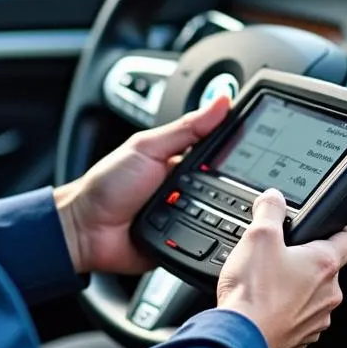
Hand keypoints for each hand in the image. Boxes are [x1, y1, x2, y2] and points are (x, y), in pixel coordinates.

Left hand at [54, 97, 231, 274]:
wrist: (85, 230)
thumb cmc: (107, 185)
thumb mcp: (147, 147)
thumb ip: (185, 128)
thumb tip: (220, 102)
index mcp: (182, 161)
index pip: (220, 152)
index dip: (239, 148)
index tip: (261, 141)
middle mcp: (189, 189)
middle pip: (227, 186)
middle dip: (236, 186)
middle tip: (246, 183)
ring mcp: (189, 218)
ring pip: (223, 216)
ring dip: (225, 214)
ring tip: (229, 209)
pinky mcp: (186, 245)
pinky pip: (209, 242)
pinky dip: (213, 240)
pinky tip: (217, 234)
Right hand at [216, 189, 346, 347]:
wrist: (240, 339)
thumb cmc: (253, 293)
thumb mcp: (258, 236)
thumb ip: (270, 210)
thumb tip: (274, 197)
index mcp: (324, 265)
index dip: (339, 229)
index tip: (328, 228)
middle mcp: (328, 294)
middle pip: (326, 269)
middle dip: (305, 262)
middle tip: (278, 257)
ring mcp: (316, 320)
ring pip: (312, 296)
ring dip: (295, 289)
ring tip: (267, 284)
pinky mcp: (301, 339)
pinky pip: (298, 319)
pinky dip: (285, 312)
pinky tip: (264, 306)